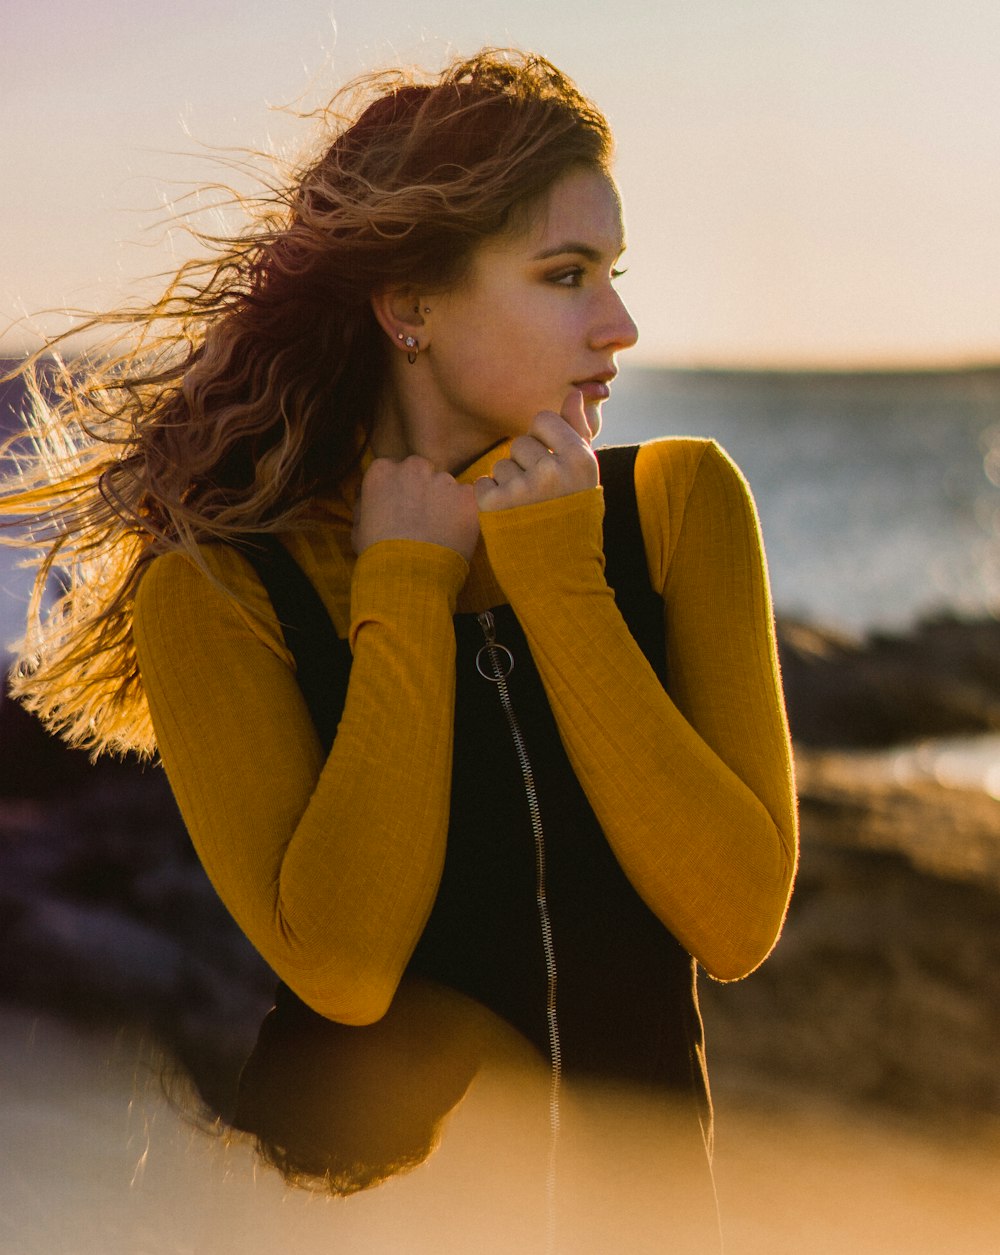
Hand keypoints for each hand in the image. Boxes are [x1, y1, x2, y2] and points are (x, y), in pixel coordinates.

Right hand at [353, 455, 479, 561]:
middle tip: (422, 517)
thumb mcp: (358, 528)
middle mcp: (413, 467)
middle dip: (423, 489)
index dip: (399, 489)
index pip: (394, 469)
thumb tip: (366, 499)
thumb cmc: (377, 554)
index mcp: (382, 470)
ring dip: (444, 501)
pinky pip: (468, 500)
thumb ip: (365, 506)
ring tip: (440, 529)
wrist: (408, 574)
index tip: (402, 506)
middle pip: (422, 471)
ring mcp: (443, 480)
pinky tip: (456, 532)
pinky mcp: (467, 496)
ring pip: (446, 485)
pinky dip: (464, 513)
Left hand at [474, 390, 598, 512]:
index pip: (543, 420)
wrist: (560, 571)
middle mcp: (552, 470)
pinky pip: (483, 484)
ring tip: (526, 508)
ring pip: (501, 464)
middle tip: (539, 494)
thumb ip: (577, 430)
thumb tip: (572, 392)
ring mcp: (522, 489)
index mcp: (579, 458)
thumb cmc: (574, 516)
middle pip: (520, 443)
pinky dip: (490, 499)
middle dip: (525, 465)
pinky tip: (509, 516)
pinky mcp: (495, 506)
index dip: (543, 441)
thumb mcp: (586, 474)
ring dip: (508, 483)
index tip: (550, 464)